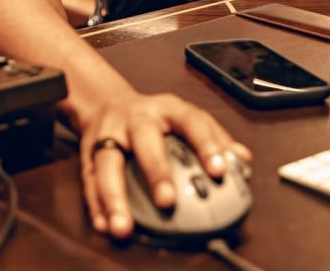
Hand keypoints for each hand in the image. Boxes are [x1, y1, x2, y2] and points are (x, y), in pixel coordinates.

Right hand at [79, 89, 250, 237]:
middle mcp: (136, 118)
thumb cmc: (153, 117)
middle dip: (155, 170)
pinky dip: (95, 204)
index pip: (191, 121)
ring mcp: (109, 133)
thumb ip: (213, 138)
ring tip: (122, 227)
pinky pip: (89, 178)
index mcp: (166, 109)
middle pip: (145, 140)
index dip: (206, 144)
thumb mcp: (183, 117)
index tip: (219, 171)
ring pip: (106, 162)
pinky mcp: (88, 152)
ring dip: (114, 196)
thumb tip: (241, 161)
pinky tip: (104, 224)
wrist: (106, 100)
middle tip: (167, 201)